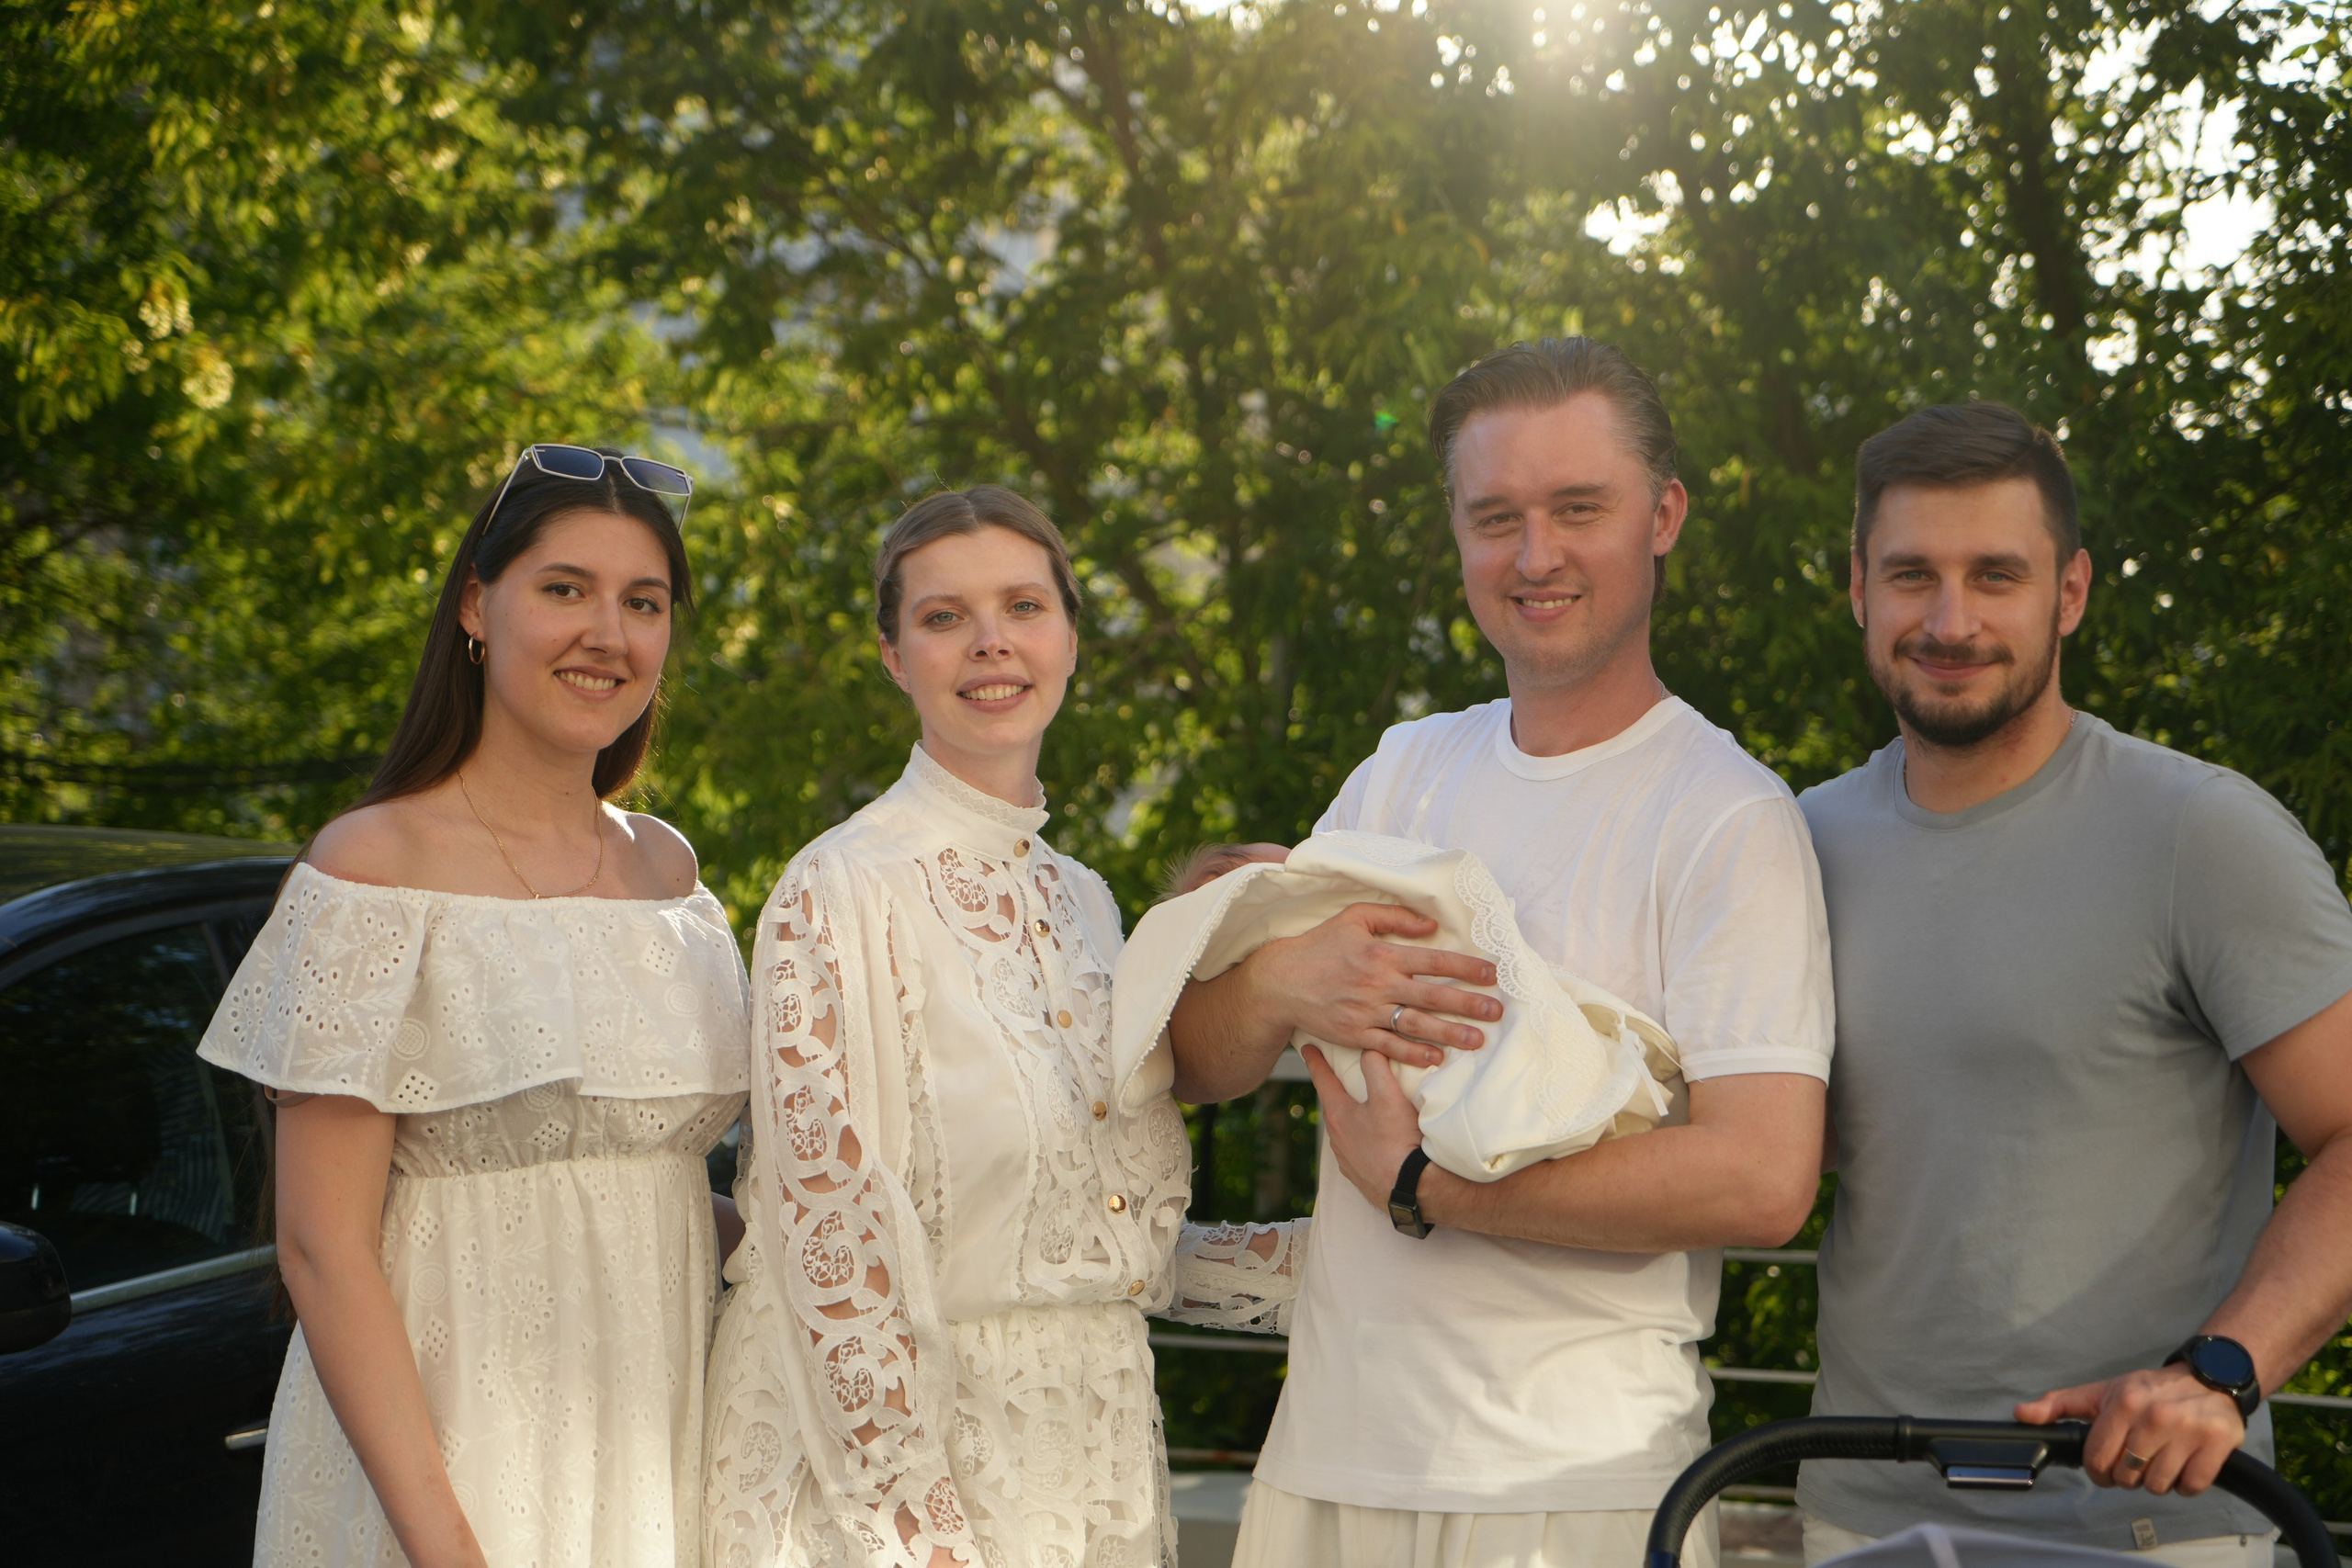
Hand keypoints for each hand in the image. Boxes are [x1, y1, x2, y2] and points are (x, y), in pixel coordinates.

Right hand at [1253, 903, 1499, 1069]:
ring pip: (1416, 1025)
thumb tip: (1431, 925)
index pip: (1434, 960)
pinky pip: (1390, 1047)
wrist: (1280, 981)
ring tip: (1478, 1040)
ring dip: (1450, 1033)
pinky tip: (1436, 1058)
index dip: (1466, 967)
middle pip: (1433, 995)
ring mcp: (1367, 1013)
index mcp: (1382, 955)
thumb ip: (1394, 917)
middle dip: (1468, 1004)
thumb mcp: (1353, 918)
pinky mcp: (1355, 1035)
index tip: (1492, 974)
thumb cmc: (1319, 946)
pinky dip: (1414, 1054)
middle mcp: (1379, 985)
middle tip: (1497, 1011)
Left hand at [1304, 1045, 1427, 1209]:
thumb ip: (1376, 1066)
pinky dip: (1362, 1141)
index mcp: (1338, 1115)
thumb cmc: (1397, 1141)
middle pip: (1333, 1106)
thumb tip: (1369, 1049)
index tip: (1307, 1047)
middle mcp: (1337, 1138)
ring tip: (1361, 1110)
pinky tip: (1374, 1142)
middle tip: (1338, 1077)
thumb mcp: (1388, 1095)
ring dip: (1350, 1119)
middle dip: (1334, 1090)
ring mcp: (1347, 1160)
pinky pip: (1357, 1152)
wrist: (1411, 1189)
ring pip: (1344, 1131)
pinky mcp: (1361, 1176)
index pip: (1323, 1079)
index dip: (1315, 1061)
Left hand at [2016, 1364, 2247, 1494]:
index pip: (2097, 1459)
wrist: (2208, 1380)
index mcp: (2123, 1402)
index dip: (2098, 1471)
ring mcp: (2188, 1430)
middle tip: (2137, 1458)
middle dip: (2128, 1475)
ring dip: (2157, 1480)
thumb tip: (2022, 1414)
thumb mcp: (2102, 1392)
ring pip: (2158, 1485)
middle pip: (2127, 1476)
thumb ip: (2059, 1405)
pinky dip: (2185, 1484)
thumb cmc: (2149, 1391)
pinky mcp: (2218, 1443)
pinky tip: (2183, 1463)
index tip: (2106, 1466)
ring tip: (2160, 1457)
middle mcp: (2155, 1415)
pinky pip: (2192, 1487)